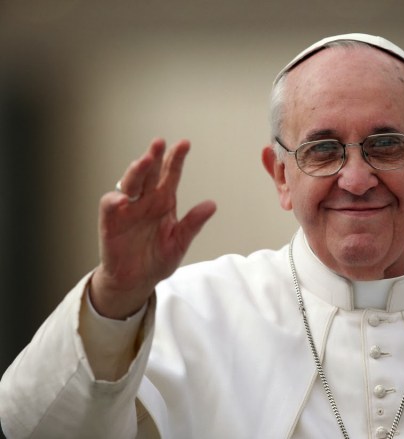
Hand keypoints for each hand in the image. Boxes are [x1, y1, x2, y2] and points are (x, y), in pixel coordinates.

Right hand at [90, 139, 215, 318]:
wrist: (136, 281)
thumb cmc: (157, 259)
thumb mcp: (180, 242)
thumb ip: (193, 223)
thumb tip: (212, 205)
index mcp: (164, 201)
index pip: (170, 175)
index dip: (176, 159)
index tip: (184, 144)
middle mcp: (145, 200)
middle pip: (150, 173)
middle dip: (154, 157)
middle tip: (160, 143)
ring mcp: (127, 210)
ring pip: (130, 183)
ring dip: (136, 171)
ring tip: (144, 161)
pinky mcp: (111, 223)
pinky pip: (110, 207)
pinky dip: (114, 201)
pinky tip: (123, 199)